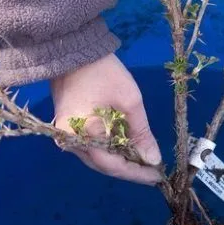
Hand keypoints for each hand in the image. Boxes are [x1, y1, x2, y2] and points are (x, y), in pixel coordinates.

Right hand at [51, 53, 162, 184]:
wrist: (72, 48)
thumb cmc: (103, 72)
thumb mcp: (129, 101)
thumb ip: (141, 133)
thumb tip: (153, 159)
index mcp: (82, 136)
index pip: (112, 166)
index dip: (137, 173)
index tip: (158, 176)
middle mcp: (69, 142)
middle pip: (103, 164)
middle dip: (130, 168)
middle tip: (153, 169)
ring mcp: (65, 136)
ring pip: (97, 157)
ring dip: (120, 158)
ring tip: (144, 159)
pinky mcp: (66, 127)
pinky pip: (91, 146)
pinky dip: (110, 148)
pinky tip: (127, 146)